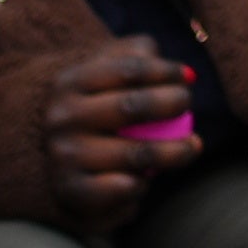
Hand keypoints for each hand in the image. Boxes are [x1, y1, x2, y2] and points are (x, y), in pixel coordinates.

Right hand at [43, 36, 200, 224]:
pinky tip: (146, 177)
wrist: (55, 153)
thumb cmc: (97, 103)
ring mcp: (65, 157)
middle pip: (131, 107)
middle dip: (171, 104)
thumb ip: (141, 56)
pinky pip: (123, 189)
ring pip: (135, 154)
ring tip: (191, 147)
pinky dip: (142, 184)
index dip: (166, 72)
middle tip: (188, 106)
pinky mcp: (72, 191)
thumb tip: (186, 74)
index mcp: (71, 82)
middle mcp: (63, 118)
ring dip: (173, 152)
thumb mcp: (108, 69)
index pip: (129, 70)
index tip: (189, 78)